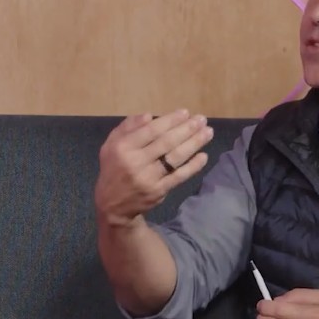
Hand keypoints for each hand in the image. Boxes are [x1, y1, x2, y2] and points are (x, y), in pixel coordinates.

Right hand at [94, 110, 214, 226]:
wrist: (113, 205)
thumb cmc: (114, 169)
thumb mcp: (111, 145)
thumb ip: (128, 127)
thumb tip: (150, 116)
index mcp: (123, 147)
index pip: (151, 130)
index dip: (170, 120)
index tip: (185, 112)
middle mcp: (136, 162)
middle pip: (166, 142)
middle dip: (187, 129)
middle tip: (201, 119)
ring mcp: (149, 178)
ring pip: (175, 158)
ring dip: (194, 143)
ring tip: (208, 132)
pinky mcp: (159, 191)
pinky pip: (179, 176)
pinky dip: (193, 166)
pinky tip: (203, 155)